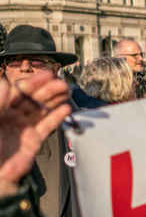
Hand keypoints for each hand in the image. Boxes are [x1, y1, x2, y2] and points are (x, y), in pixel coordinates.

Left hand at [0, 73, 70, 195]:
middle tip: (62, 83)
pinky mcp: (33, 141)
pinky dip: (57, 117)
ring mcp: (23, 129)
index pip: (18, 92)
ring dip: (54, 100)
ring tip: (66, 92)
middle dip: (48, 90)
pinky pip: (47, 126)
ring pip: (41, 110)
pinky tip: (65, 110)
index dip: (33, 82)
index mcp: (0, 110)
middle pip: (32, 99)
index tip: (46, 75)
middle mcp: (11, 117)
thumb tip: (4, 84)